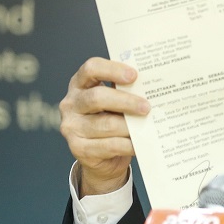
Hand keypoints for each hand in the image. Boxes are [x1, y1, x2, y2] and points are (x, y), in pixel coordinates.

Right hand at [58, 57, 149, 196]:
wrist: (101, 155)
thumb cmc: (111, 119)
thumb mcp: (115, 101)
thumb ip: (126, 90)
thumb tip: (152, 85)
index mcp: (80, 84)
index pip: (91, 68)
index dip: (112, 69)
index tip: (134, 75)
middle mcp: (71, 104)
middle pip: (97, 97)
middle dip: (126, 101)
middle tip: (147, 107)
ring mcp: (72, 127)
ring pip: (105, 124)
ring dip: (130, 126)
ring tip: (147, 126)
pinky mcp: (79, 149)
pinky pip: (109, 146)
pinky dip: (128, 145)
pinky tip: (140, 143)